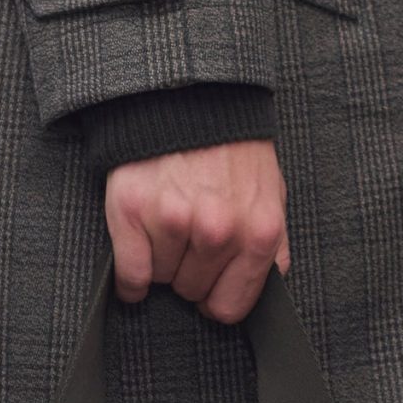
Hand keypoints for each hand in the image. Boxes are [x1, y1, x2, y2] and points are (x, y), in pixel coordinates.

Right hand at [106, 139, 290, 325]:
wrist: (189, 97)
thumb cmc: (231, 148)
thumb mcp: (270, 193)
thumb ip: (273, 243)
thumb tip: (267, 282)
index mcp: (258, 232)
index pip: (231, 306)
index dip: (217, 296)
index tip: (209, 283)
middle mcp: (218, 231)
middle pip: (192, 291)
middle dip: (189, 271)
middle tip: (188, 237)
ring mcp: (174, 221)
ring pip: (161, 280)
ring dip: (161, 261)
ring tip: (168, 224)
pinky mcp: (134, 212)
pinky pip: (130, 274)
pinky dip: (130, 276)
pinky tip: (138, 252)